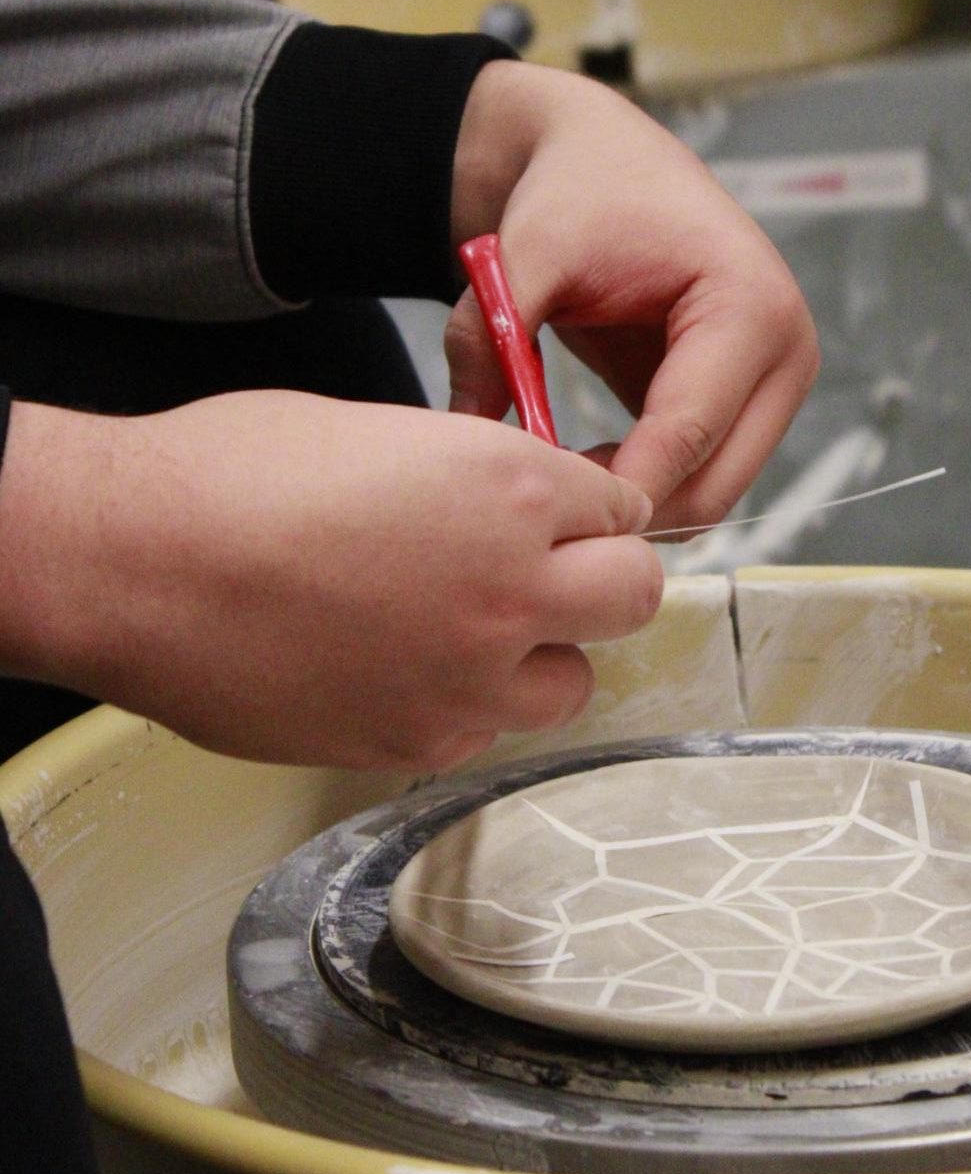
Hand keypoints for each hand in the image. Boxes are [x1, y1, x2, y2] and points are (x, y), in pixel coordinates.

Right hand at [0, 394, 660, 768]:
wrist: (135, 565)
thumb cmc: (231, 476)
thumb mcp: (382, 432)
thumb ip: (473, 476)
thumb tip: (509, 506)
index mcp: (513, 486)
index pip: (621, 506)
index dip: (590, 510)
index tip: (566, 518)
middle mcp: (514, 586)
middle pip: (632, 598)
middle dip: (600, 581)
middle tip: (547, 575)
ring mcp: (472, 677)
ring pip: (570, 681)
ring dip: (538, 656)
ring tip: (463, 631)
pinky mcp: (420, 741)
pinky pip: (484, 731)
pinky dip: (462, 705)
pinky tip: (398, 668)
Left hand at [448, 63, 818, 532]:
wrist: (608, 163)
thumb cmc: (580, 194)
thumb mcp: (523, 255)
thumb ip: (491, 336)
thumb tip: (467, 431)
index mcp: (750, 305)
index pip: (687, 432)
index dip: (615, 485)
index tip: (541, 508)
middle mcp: (785, 352)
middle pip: (715, 485)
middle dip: (628, 507)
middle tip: (542, 503)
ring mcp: (776, 385)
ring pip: (712, 495)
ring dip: (636, 502)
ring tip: (556, 476)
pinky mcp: (751, 405)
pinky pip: (703, 478)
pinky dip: (646, 487)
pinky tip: (583, 464)